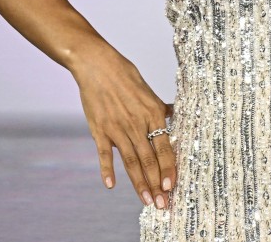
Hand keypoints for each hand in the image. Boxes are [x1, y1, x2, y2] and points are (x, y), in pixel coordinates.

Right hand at [73, 51, 175, 208]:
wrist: (97, 65)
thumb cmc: (125, 75)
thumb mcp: (149, 91)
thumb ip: (160, 108)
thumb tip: (173, 114)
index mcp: (152, 114)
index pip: (164, 147)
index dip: (169, 168)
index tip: (172, 186)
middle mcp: (136, 124)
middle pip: (148, 160)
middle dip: (156, 184)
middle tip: (162, 204)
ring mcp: (117, 128)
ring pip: (131, 162)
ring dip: (139, 183)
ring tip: (146, 201)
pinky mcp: (99, 130)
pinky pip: (105, 154)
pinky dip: (107, 170)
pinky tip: (111, 186)